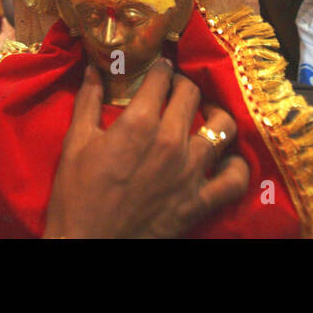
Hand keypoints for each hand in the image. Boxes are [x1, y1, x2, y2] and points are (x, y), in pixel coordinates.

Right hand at [44, 62, 249, 237]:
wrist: (88, 244)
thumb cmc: (77, 194)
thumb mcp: (76, 142)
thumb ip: (88, 101)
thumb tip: (94, 68)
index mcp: (139, 123)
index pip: (162, 77)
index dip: (160, 67)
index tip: (159, 67)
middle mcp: (171, 140)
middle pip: (192, 94)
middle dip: (183, 85)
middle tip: (175, 90)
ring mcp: (191, 171)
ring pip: (222, 126)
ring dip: (214, 115)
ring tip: (205, 116)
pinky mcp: (200, 201)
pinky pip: (235, 178)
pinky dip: (236, 166)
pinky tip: (226, 158)